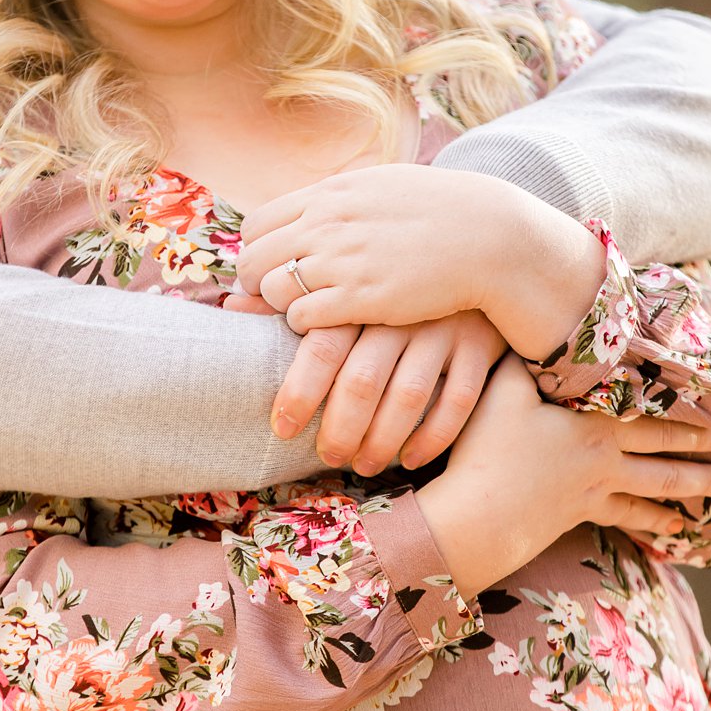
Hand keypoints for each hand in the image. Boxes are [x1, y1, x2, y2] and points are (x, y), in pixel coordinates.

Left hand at [223, 295, 506, 474]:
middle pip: (362, 381)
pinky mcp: (478, 344)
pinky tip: (411, 457)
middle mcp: (400, 313)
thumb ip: (289, 296)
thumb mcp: (342, 276)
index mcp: (360, 294)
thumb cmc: (391, 272)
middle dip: (339, 428)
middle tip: (325, 457)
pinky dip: (433, 435)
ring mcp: (442, 329)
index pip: (321, 347)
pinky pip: (457, 399)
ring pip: (408, 397)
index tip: (281, 428)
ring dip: (382, 441)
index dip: (299, 392)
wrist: (480, 246)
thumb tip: (230, 305)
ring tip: (361, 464)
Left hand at [234, 163, 607, 359]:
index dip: (259, 251)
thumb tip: (307, 212)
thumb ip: (340, 200)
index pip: (258, 225)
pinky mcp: (361, 298)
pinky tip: (329, 322)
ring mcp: (342, 260)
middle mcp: (328, 223)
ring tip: (305, 311)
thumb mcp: (382, 187)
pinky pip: (301, 317)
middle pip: (254, 260)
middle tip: (274, 300)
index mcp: (331, 192)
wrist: (490, 236)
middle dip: (256, 284)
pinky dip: (304, 324)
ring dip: (281, 305)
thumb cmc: (441, 213)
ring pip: (272, 290)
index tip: (273, 268)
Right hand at [414, 355, 710, 597]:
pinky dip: (648, 522)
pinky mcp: (575, 516)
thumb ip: (526, 358)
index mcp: (594, 426)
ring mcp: (592, 493)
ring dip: (686, 496)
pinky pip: (622, 519)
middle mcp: (603, 461)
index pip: (653, 422)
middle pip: (662, 463)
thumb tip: (537, 326)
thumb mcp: (505, 389)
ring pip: (651, 494)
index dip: (689, 422)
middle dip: (699, 465)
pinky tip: (667, 530)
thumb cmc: (488, 449)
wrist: (476, 516)